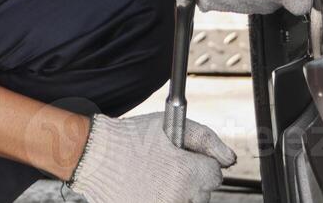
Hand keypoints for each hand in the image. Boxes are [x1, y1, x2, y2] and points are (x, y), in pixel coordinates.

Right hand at [66, 111, 235, 202]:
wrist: (94, 155)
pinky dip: (161, 199)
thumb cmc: (130, 139)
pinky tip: (147, 189)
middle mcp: (179, 197)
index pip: (214, 174)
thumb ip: (207, 139)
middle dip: (190, 180)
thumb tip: (228, 157)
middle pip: (202, 194)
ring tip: (154, 178)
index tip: (184, 158)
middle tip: (166, 167)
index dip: (199, 162)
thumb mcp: (170, 126)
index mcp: (187, 173)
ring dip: (178, 194)